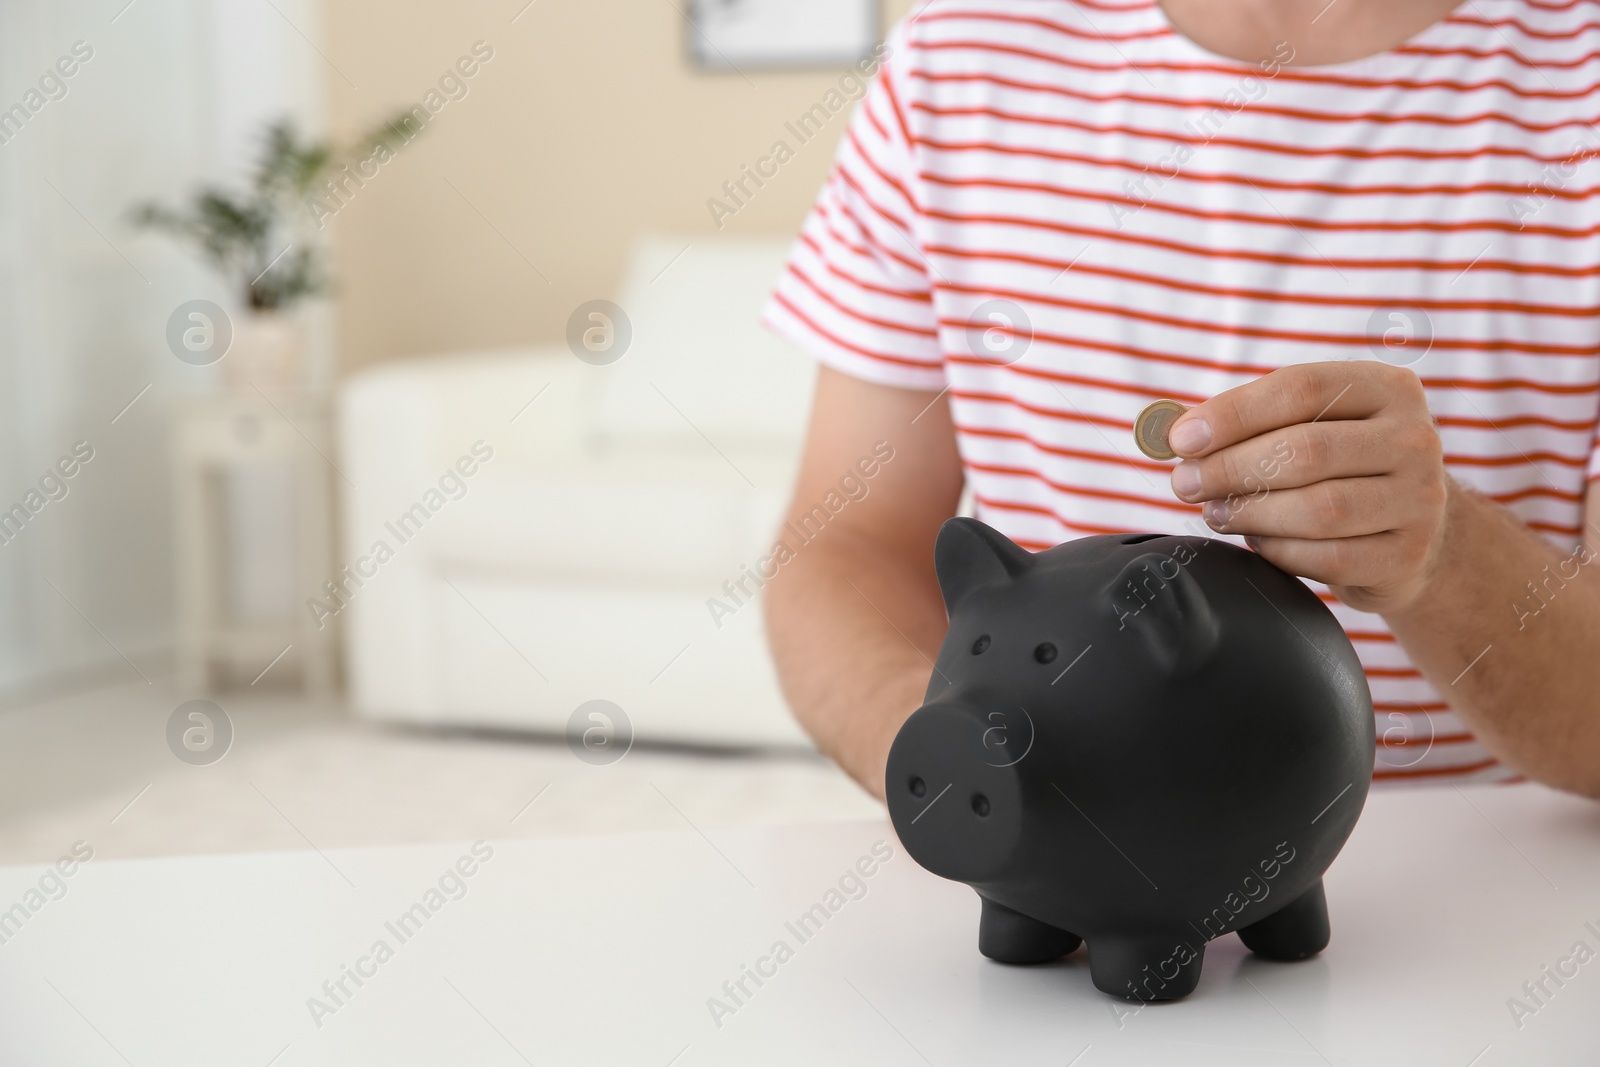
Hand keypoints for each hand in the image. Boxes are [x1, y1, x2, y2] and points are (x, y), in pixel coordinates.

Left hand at [1166, 361, 1450, 614]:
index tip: (1181, 439)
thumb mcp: (1311, 426)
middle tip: (1186, 483)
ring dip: (1250, 513)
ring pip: (1319, 508)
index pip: (1301, 388)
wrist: (1413, 532)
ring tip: (1215, 512)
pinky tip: (1257, 541)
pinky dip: (1280, 551)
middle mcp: (1414, 438)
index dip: (1233, 414)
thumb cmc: (1341, 468)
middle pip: (1306, 450)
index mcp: (1386, 388)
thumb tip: (1175, 431)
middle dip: (1231, 468)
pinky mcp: (1407, 554)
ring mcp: (1420, 499)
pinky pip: (1329, 557)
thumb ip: (1251, 421)